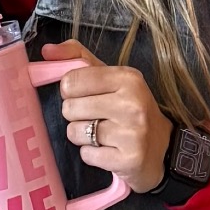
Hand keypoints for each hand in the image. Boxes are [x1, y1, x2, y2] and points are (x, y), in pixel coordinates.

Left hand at [44, 39, 172, 194]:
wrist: (162, 148)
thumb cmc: (130, 109)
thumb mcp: (111, 77)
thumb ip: (79, 58)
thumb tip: (47, 51)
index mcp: (127, 78)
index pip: (71, 80)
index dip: (70, 91)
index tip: (84, 96)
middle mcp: (131, 103)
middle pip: (69, 108)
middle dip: (76, 115)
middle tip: (96, 117)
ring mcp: (131, 133)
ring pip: (75, 132)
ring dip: (82, 136)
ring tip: (102, 134)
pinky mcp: (127, 159)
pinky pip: (86, 154)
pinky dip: (92, 154)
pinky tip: (108, 150)